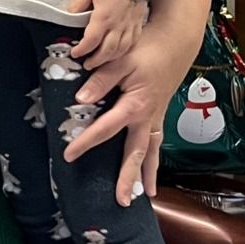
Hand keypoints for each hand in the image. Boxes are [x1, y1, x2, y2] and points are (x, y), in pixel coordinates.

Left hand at [64, 17, 191, 206]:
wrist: (176, 42)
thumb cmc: (147, 49)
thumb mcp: (119, 61)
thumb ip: (100, 81)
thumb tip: (81, 99)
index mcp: (134, 106)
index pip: (105, 129)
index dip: (85, 142)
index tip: (68, 155)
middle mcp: (147, 117)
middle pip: (136, 153)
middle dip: (128, 177)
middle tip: (122, 201)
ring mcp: (156, 117)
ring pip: (151, 152)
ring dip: (146, 174)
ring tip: (145, 196)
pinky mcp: (159, 114)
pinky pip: (157, 142)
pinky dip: (154, 159)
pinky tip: (151, 172)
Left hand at [67, 0, 148, 66]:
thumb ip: (77, 4)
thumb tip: (69, 16)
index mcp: (104, 17)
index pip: (91, 41)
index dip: (82, 50)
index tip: (75, 54)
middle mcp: (118, 24)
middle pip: (107, 51)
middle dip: (96, 60)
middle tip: (87, 65)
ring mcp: (130, 25)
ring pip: (121, 49)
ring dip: (110, 58)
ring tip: (101, 62)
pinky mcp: (138, 23)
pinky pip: (132, 43)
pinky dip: (124, 51)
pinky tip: (118, 52)